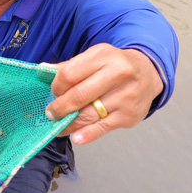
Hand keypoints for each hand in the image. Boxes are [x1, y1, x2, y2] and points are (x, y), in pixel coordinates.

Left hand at [43, 43, 163, 144]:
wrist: (148, 74)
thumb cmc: (114, 66)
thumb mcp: (94, 58)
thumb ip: (69, 66)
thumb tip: (43, 71)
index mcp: (103, 56)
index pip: (69, 74)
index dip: (56, 87)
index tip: (53, 93)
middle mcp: (117, 74)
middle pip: (78, 96)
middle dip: (59, 108)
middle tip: (51, 113)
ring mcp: (125, 96)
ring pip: (88, 115)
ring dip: (68, 124)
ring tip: (59, 126)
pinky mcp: (129, 115)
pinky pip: (102, 128)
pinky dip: (86, 135)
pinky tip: (76, 137)